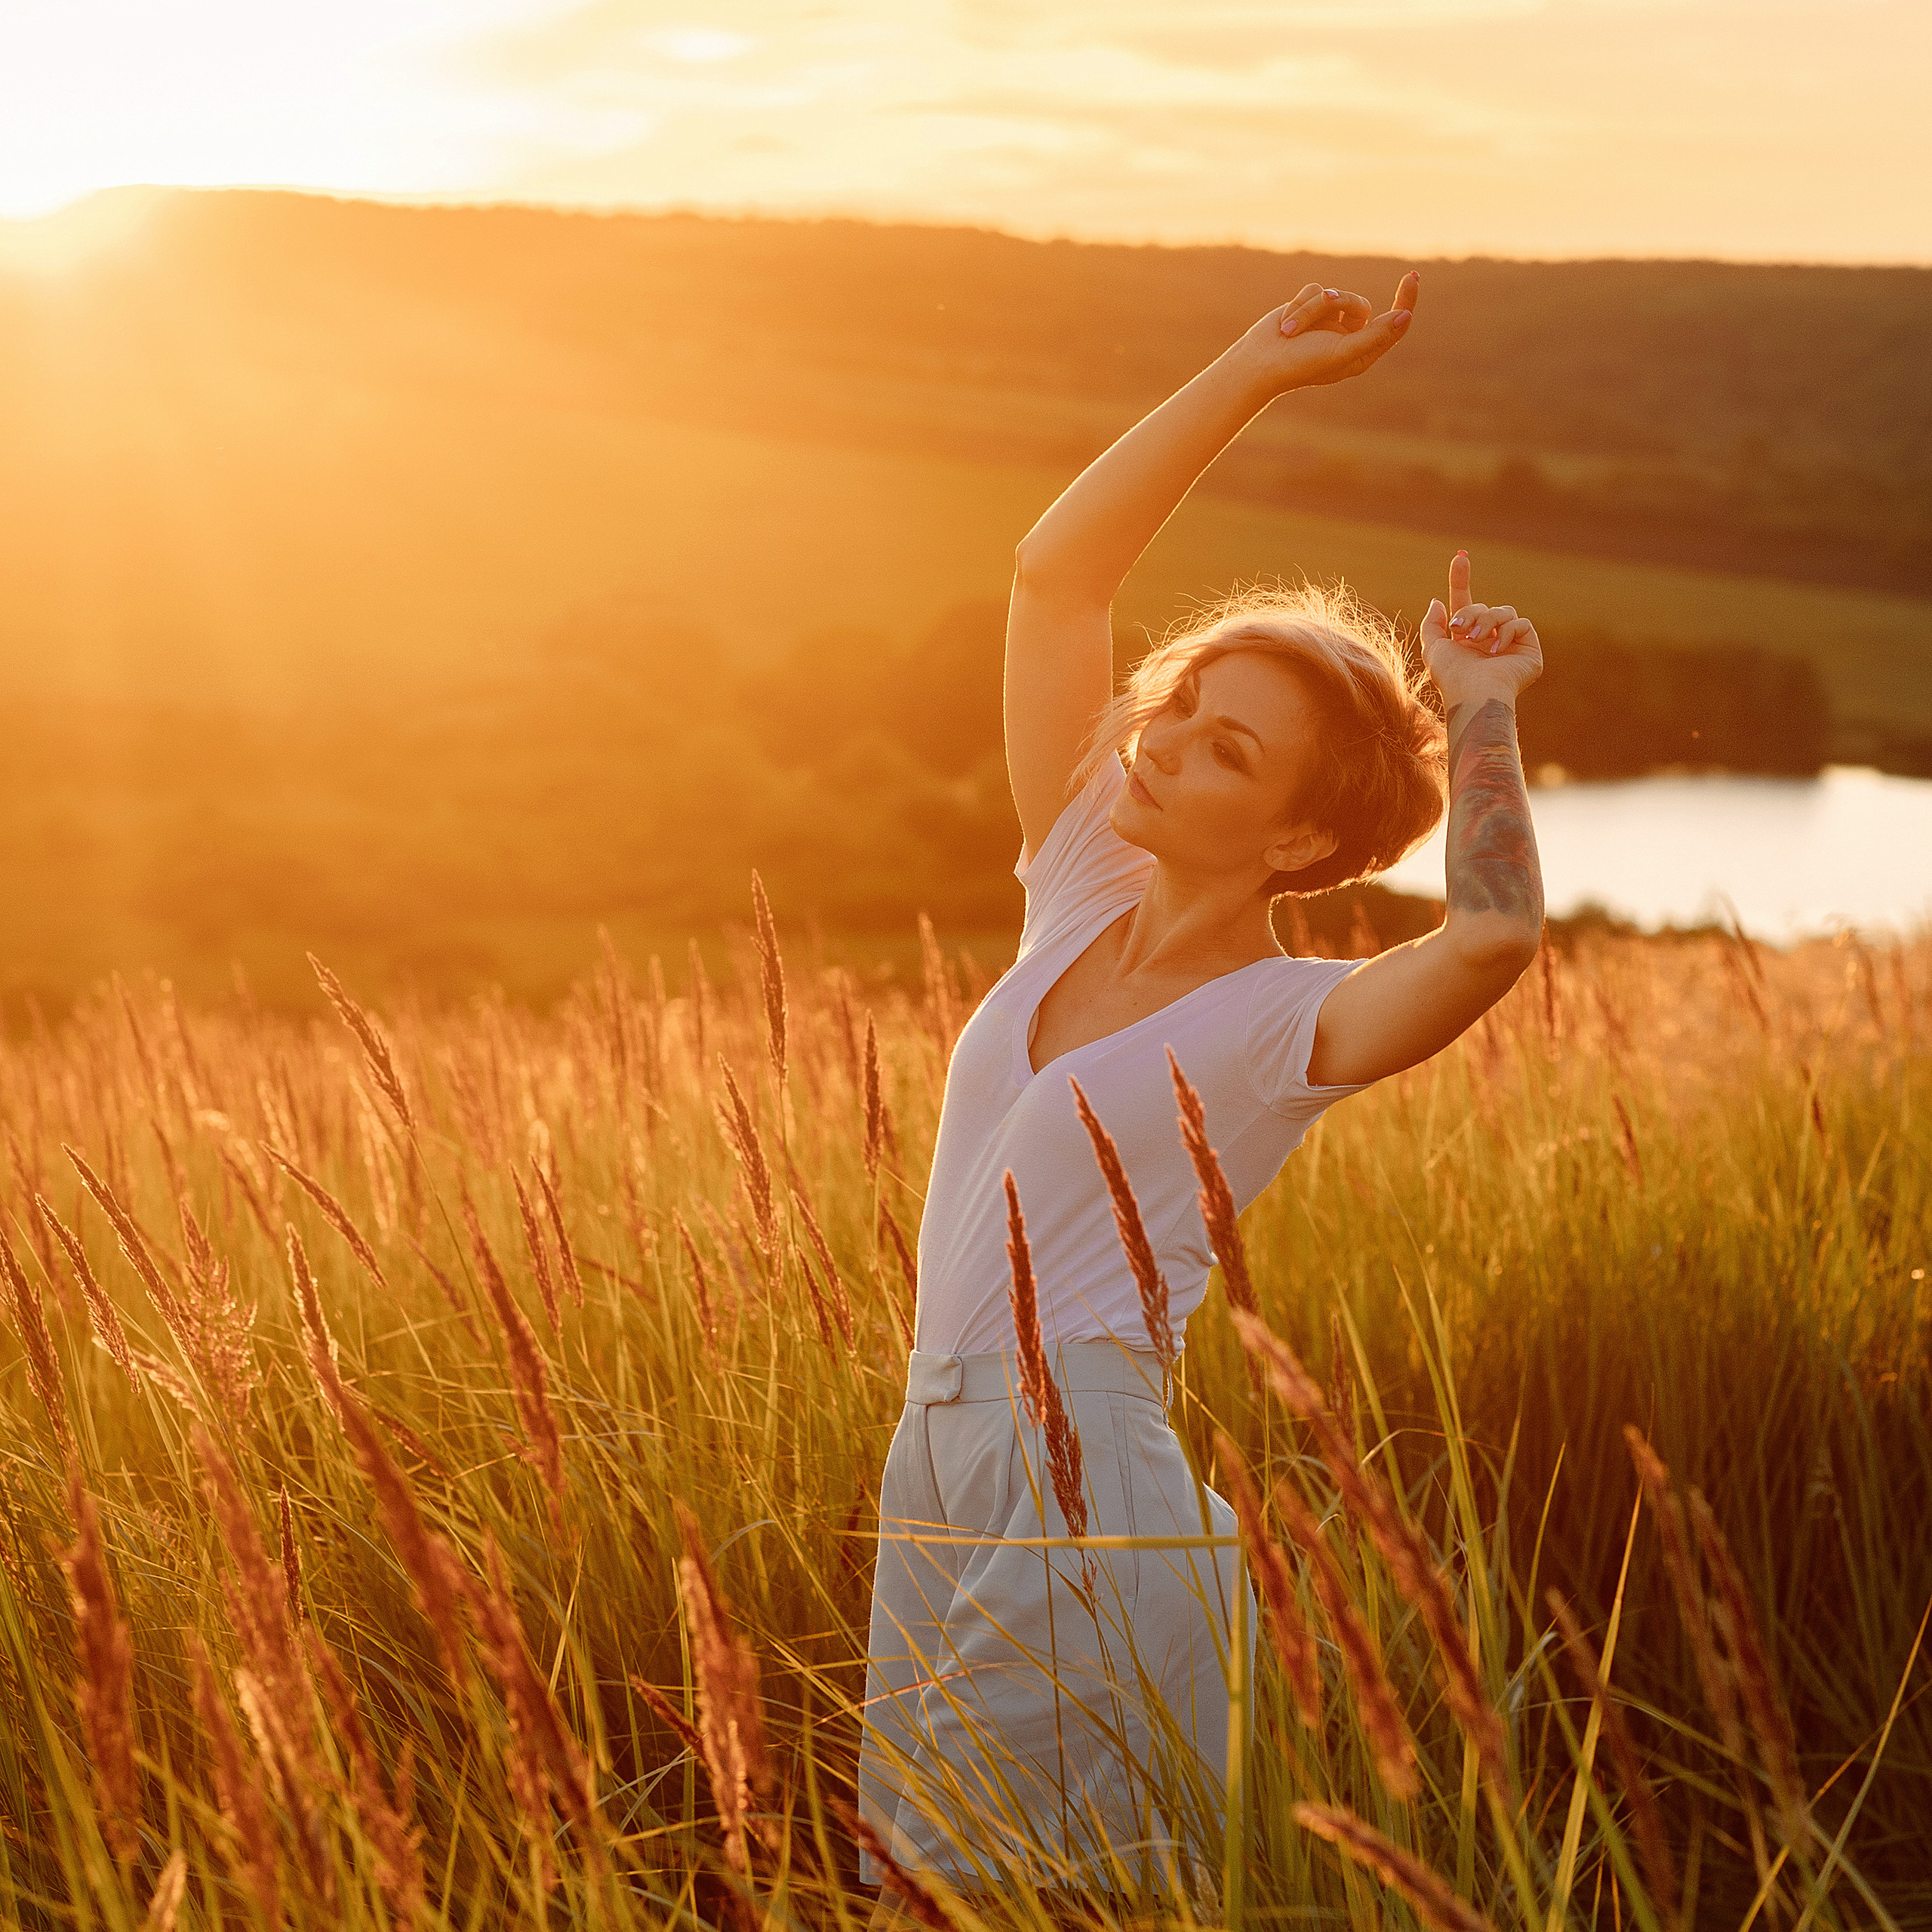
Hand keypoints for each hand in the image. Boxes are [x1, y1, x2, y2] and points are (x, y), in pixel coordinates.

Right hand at [1236, 270, 1417, 393]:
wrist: (1259, 362)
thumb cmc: (1302, 365)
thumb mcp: (1342, 352)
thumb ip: (1375, 336)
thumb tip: (1405, 316)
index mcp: (1362, 352)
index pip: (1394, 323)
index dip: (1405, 301)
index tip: (1412, 277)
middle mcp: (1349, 335)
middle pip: (1360, 303)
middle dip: (1338, 305)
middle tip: (1319, 317)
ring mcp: (1330, 321)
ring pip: (1335, 294)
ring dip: (1312, 309)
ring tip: (1290, 330)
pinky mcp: (1311, 308)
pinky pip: (1315, 290)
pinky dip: (1299, 305)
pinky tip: (1285, 323)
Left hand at [1422, 551, 1543, 709]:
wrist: (1474, 693)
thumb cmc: (1451, 677)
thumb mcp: (1433, 648)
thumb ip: (1432, 624)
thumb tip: (1437, 601)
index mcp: (1466, 640)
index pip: (1464, 603)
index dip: (1461, 580)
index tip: (1460, 556)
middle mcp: (1488, 641)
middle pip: (1483, 606)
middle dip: (1470, 613)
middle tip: (1460, 631)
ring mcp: (1510, 645)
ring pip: (1503, 611)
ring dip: (1487, 622)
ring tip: (1477, 642)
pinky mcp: (1529, 651)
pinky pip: (1521, 623)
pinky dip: (1507, 632)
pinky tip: (1496, 651)